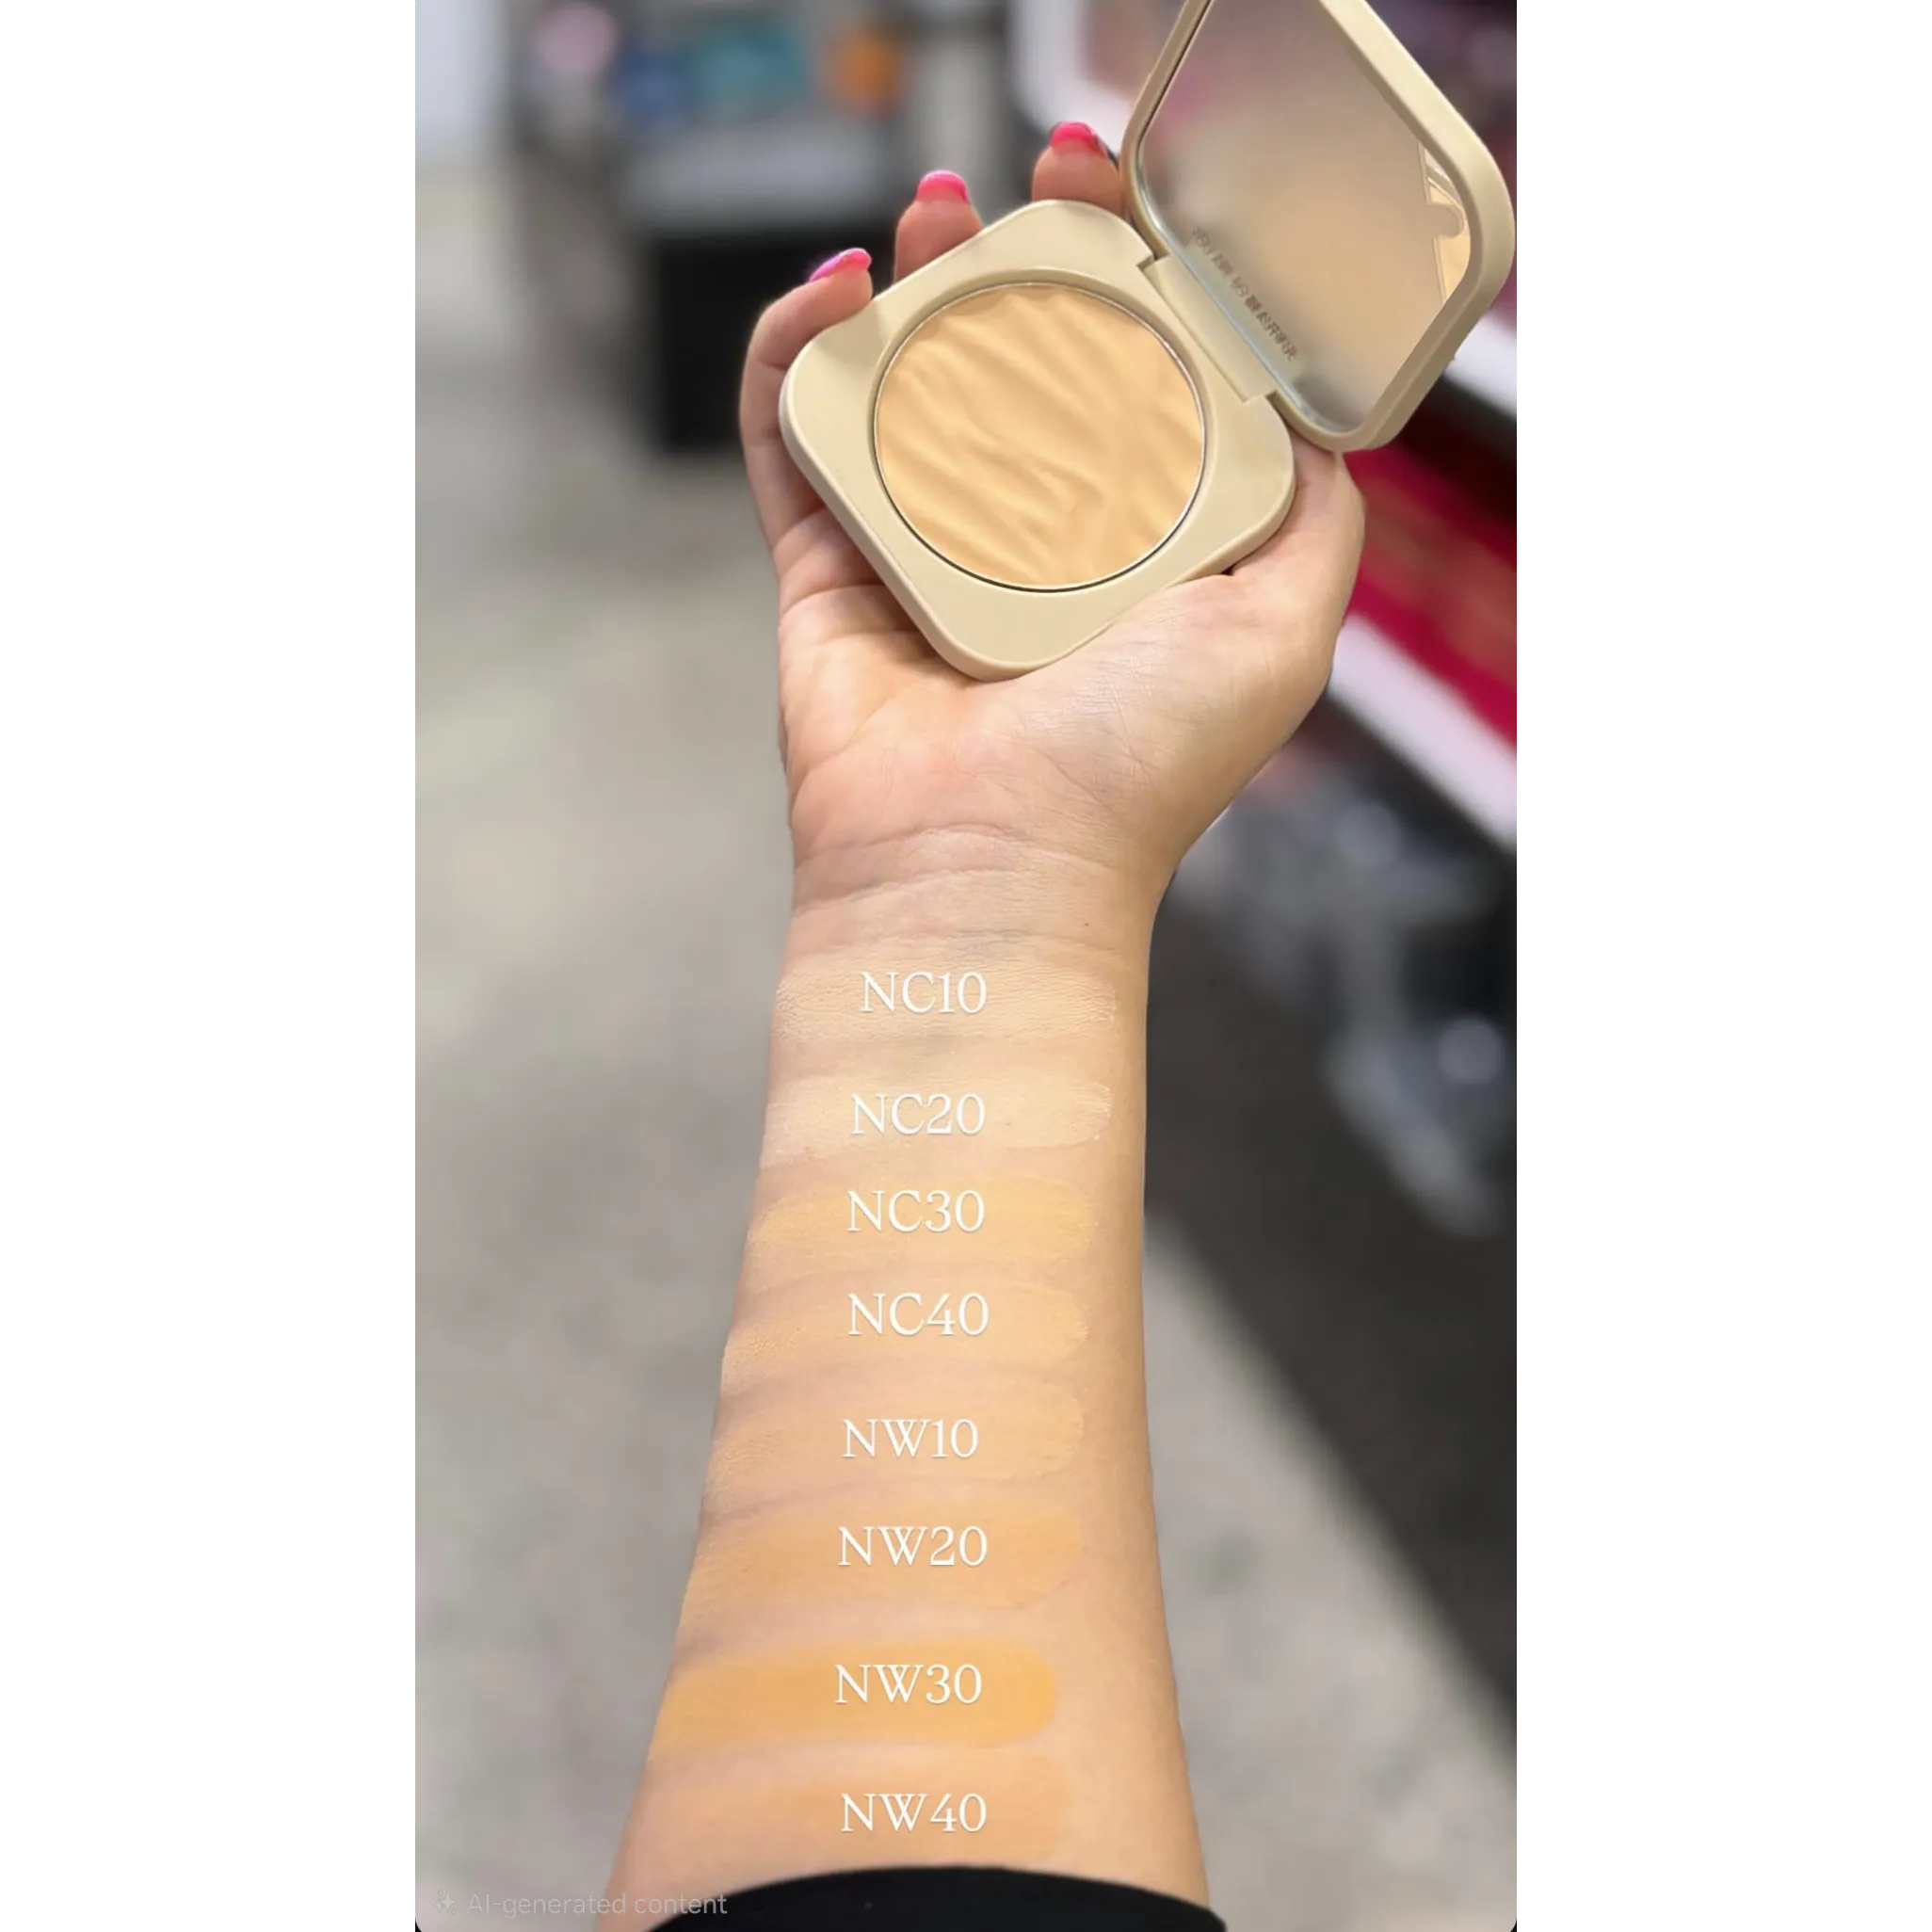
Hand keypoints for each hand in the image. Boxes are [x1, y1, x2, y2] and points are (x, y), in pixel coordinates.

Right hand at [741, 132, 1365, 927]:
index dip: (1120, 281)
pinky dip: (789, 362)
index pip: (1123, 379)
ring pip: (899, 388)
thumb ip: (1309, 525)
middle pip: (1009, 367)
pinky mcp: (822, 575)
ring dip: (907, 286)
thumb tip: (1312, 428)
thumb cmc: (1137, 765)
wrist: (989, 869)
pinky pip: (791, 444)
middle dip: (1013, 264)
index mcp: (1125, 548)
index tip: (1115, 204)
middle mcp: (1023, 545)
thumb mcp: (1280, 632)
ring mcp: (917, 556)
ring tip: (925, 215)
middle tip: (1017, 194)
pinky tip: (824, 297)